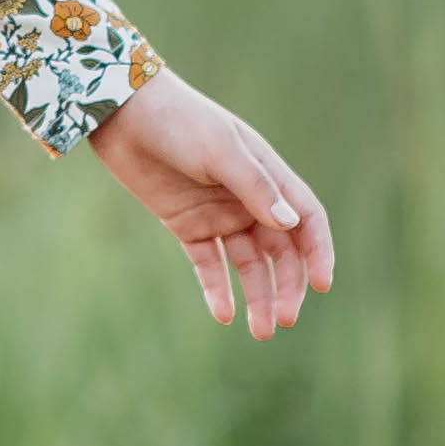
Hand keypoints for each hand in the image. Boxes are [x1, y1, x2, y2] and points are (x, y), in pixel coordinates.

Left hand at [89, 70, 333, 338]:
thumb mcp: (219, 150)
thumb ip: (254, 186)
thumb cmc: (179, 121)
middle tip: (284, 320)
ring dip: (257, 296)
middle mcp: (249, 198)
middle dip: (287, 285)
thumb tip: (290, 224)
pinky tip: (224, 314)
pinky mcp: (186, 225)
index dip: (317, 252)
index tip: (320, 285)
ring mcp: (218, 214)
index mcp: (267, 175)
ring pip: (248, 264)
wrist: (124, 113)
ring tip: (259, 331)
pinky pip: (208, 264)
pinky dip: (217, 289)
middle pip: (281, 251)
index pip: (306, 220)